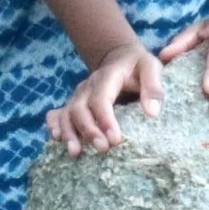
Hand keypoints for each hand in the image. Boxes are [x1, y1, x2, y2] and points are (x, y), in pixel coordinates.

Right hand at [47, 41, 163, 156]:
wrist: (120, 57)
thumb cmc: (137, 65)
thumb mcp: (151, 68)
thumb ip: (153, 88)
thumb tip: (152, 113)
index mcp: (106, 77)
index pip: (101, 98)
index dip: (105, 119)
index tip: (115, 140)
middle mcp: (88, 86)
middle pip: (80, 108)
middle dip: (89, 130)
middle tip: (103, 149)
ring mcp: (79, 95)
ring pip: (67, 113)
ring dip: (70, 133)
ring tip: (76, 152)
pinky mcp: (74, 104)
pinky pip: (58, 113)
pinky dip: (55, 125)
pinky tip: (57, 139)